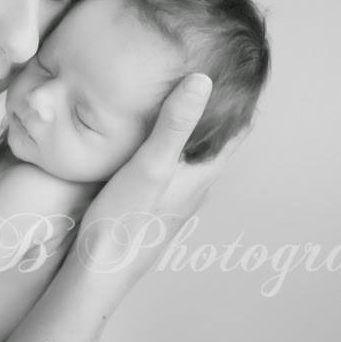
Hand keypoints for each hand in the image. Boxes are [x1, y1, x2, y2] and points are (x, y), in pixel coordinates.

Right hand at [73, 74, 243, 278]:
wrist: (100, 271)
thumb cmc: (125, 222)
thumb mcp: (151, 165)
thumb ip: (176, 124)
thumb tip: (202, 80)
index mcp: (203, 174)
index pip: (238, 130)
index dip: (240, 100)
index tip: (238, 70)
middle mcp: (196, 187)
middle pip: (216, 141)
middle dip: (214, 109)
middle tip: (205, 73)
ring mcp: (176, 199)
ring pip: (192, 156)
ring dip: (190, 129)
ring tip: (178, 98)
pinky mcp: (154, 205)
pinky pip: (171, 167)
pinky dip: (169, 146)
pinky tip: (149, 139)